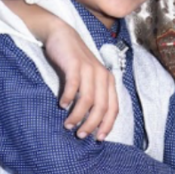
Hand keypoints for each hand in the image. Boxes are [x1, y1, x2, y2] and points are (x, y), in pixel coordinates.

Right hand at [3, 0, 118, 140]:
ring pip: (88, 99)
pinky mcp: (75, 64)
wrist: (62, 34)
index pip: (113, 108)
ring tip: (68, 125)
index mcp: (109, 81)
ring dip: (78, 115)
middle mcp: (102, 75)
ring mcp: (89, 69)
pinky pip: (73, 85)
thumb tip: (91, 122)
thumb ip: (93, 95)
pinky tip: (61, 105)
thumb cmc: (74, 61)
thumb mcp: (89, 78)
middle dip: (91, 124)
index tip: (98, 139)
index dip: (107, 125)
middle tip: (80, 135)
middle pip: (101, 107)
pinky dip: (68, 98)